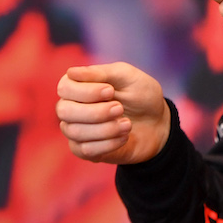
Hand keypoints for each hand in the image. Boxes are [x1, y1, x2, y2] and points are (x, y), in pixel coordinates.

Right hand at [56, 63, 170, 163]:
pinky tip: (123, 137)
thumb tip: (71, 72)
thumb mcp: (126, 76)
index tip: (110, 91)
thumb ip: (100, 73)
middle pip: (64, 111)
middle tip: (120, 109)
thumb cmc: (140, 95)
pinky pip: (85, 150)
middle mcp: (71, 107)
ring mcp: (75, 130)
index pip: (64, 87)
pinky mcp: (85, 150)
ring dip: (106, 129)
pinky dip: (108, 144)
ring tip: (127, 124)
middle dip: (95, 112)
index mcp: (78, 85)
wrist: (158, 124)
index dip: (86, 91)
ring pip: (75, 132)